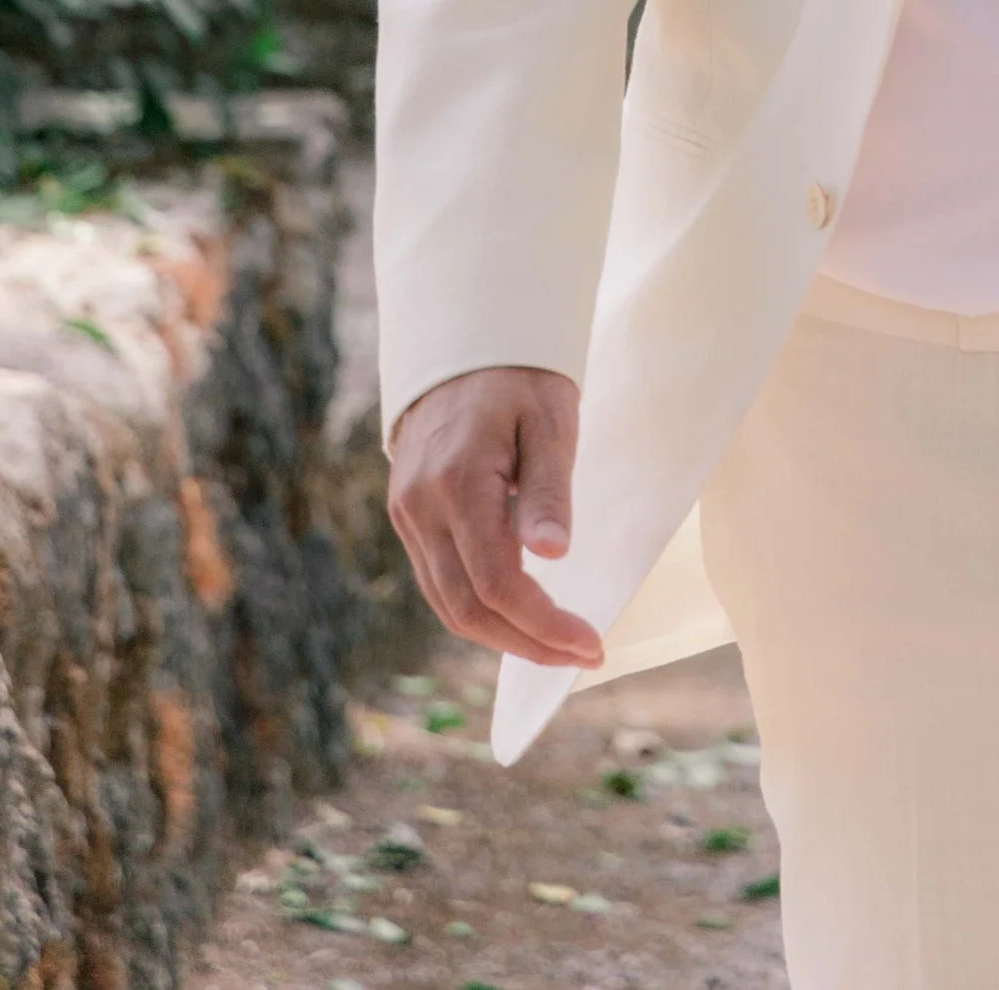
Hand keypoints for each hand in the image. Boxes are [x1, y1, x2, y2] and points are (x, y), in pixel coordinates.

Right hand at [386, 364, 605, 670]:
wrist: (462, 344)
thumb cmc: (519, 376)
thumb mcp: (550, 421)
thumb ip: (548, 490)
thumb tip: (552, 556)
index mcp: (458, 482)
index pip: (496, 583)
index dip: (543, 625)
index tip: (591, 645)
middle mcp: (421, 507)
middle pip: (467, 608)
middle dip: (527, 643)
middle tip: (581, 655)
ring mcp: (407, 514)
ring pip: (447, 604)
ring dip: (502, 635)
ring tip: (557, 645)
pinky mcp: (408, 515)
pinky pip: (438, 580)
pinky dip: (478, 607)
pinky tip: (519, 612)